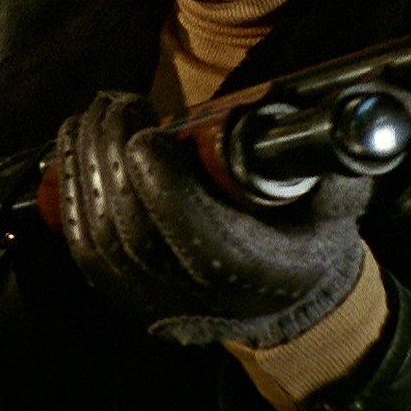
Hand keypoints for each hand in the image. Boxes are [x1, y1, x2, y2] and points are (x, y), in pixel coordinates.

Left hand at [56, 92, 371, 347]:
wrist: (284, 297)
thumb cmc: (307, 235)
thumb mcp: (336, 200)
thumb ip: (332, 164)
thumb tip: (341, 121)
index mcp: (263, 278)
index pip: (201, 245)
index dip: (166, 190)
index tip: (147, 134)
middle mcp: (205, 302)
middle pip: (137, 238)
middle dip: (112, 161)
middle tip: (115, 104)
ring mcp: (159, 305)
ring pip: (101, 242)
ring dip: (85, 167)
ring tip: (94, 113)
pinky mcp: (126, 295)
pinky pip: (83, 247)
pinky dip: (69, 192)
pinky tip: (74, 145)